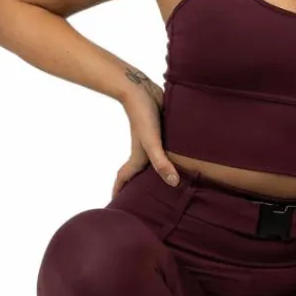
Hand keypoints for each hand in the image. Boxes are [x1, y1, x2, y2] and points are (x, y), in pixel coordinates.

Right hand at [111, 80, 179, 198]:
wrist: (141, 90)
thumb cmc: (144, 117)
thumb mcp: (152, 142)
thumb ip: (161, 163)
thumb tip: (174, 183)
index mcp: (139, 158)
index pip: (124, 178)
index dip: (119, 192)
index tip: (115, 205)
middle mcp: (144, 152)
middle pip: (138, 173)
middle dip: (137, 187)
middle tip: (143, 201)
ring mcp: (152, 142)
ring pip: (152, 161)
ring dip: (155, 171)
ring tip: (164, 184)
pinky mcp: (161, 132)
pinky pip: (164, 149)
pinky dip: (168, 156)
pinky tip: (180, 158)